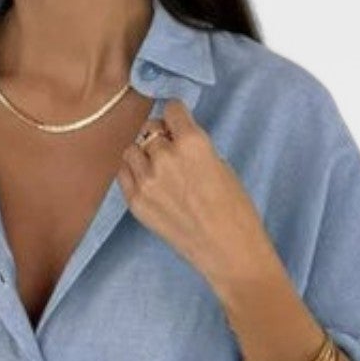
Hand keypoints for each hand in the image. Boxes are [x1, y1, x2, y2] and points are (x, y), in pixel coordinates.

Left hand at [115, 98, 276, 293]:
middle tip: (172, 154)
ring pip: (132, 150)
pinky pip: (124, 174)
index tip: (178, 125)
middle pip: (149, 129)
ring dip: (144, 154)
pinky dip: (134, 174)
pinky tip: (149, 184)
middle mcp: (165, 158)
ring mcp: (147, 182)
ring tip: (159, 170)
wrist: (228, 252)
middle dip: (161, 137)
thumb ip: (193, 148)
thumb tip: (176, 141)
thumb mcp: (220, 165)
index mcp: (192, 142)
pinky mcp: (137, 204)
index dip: (177, 117)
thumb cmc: (235, 210)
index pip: (171, 109)